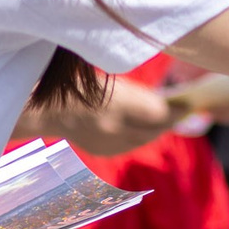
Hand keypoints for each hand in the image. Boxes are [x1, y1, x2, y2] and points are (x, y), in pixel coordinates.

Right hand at [23, 76, 188, 156]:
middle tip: (183, 110)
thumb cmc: (74, 82)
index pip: (160, 113)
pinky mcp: (100, 150)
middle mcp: (113, 128)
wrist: (38, 106)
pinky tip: (144, 127)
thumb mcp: (107, 78)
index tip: (190, 103)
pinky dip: (138, 135)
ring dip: (155, 129)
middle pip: (155, 129)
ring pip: (143, 139)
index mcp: (116, 105)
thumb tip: (163, 101)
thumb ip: (134, 92)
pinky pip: (128, 144)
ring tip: (167, 118)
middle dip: (170, 120)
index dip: (177, 110)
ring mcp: (106, 142)